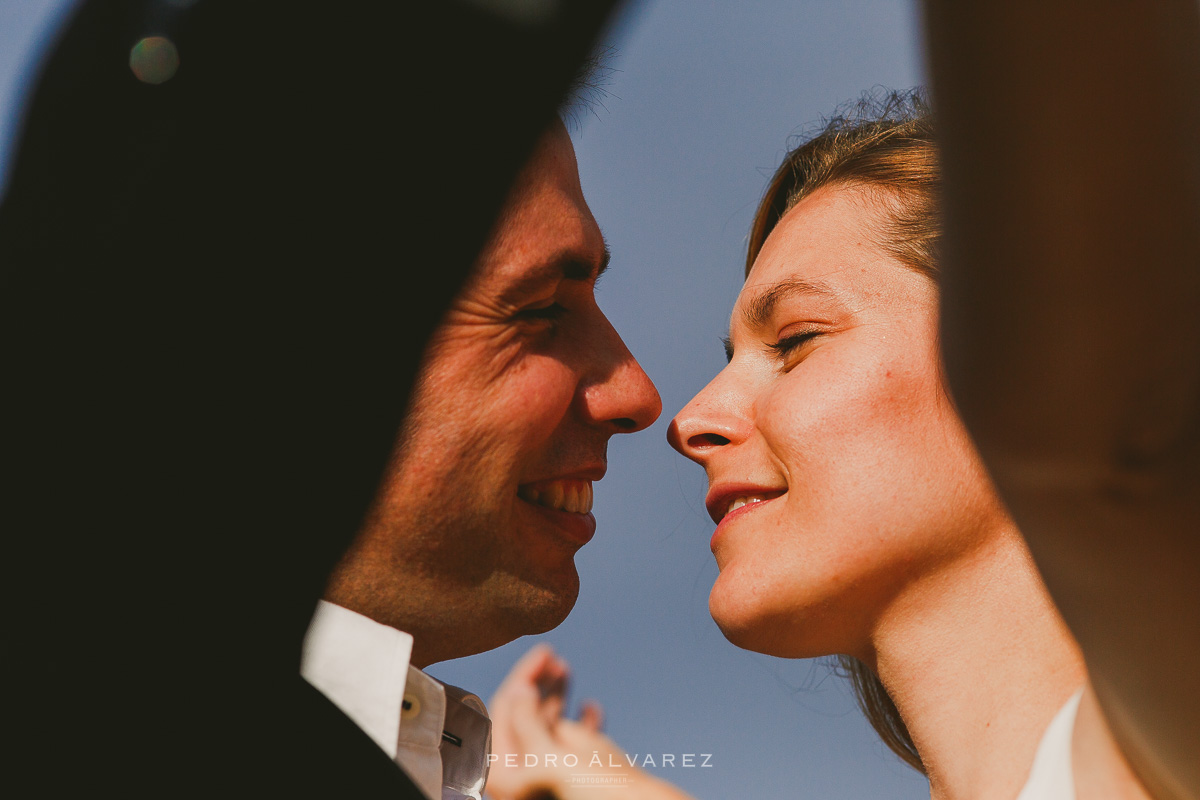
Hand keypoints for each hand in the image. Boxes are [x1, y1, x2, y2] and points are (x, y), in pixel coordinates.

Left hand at [485, 645, 692, 799]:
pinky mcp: (574, 774)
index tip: (543, 653)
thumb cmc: (592, 793)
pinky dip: (580, 721)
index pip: (502, 715)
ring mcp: (549, 772)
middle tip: (551, 655)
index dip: (521, 679)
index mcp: (506, 775)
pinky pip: (571, 741)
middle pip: (521, 716)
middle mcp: (523, 773)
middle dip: (535, 682)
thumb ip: (526, 722)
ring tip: (565, 668)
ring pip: (545, 724)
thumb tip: (519, 690)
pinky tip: (592, 708)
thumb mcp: (550, 756)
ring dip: (555, 693)